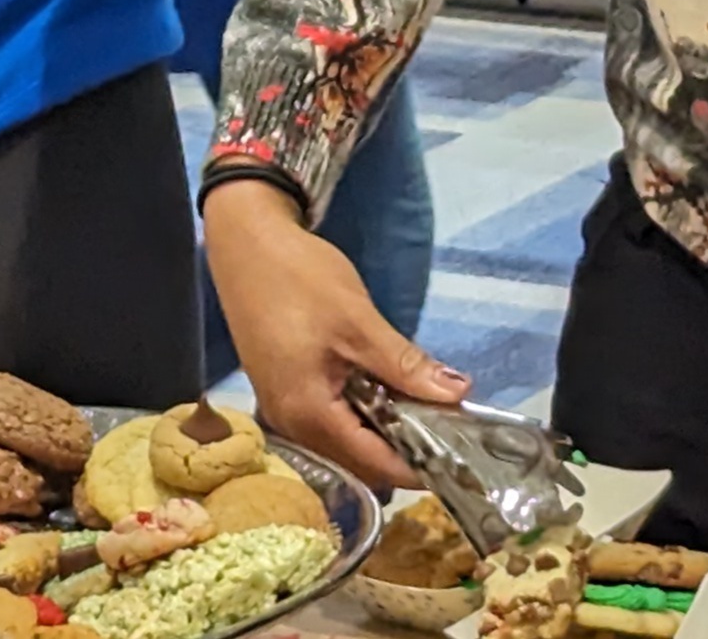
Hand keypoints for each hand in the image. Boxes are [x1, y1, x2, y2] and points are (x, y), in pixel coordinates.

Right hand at [201, 179, 469, 490]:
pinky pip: (331, 421)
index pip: (375, 464)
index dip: (421, 465)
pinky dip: (363, 414)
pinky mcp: (282, 390)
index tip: (463, 454)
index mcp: (308, 413)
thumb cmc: (298, 278)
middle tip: (449, 422)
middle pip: (360, 460)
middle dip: (406, 449)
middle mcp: (291, 424)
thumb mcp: (359, 321)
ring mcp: (283, 408)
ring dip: (385, 431)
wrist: (244, 240)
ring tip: (425, 405)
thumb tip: (457, 394)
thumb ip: (406, 365)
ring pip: (345, 442)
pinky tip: (386, 390)